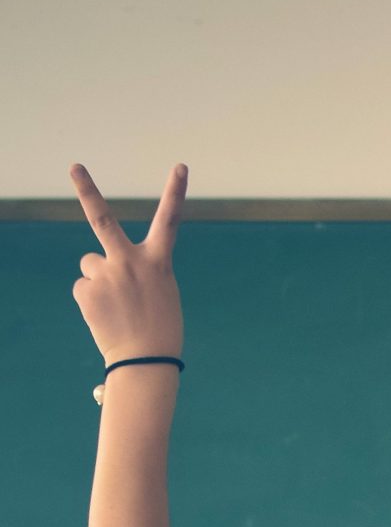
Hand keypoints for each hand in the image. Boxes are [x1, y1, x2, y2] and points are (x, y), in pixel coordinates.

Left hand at [70, 163, 187, 364]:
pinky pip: (83, 288)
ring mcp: (106, 274)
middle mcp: (130, 261)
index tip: (180, 166)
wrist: (145, 360)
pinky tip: (105, 315)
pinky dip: (91, 301)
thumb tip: (97, 265)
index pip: (170, 220)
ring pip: (90, 264)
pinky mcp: (86, 290)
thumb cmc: (160, 329)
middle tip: (75, 166)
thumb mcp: (159, 293)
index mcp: (158, 262)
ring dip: (98, 280)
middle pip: (102, 217)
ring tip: (114, 305)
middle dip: (87, 189)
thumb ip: (135, 271)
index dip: (176, 192)